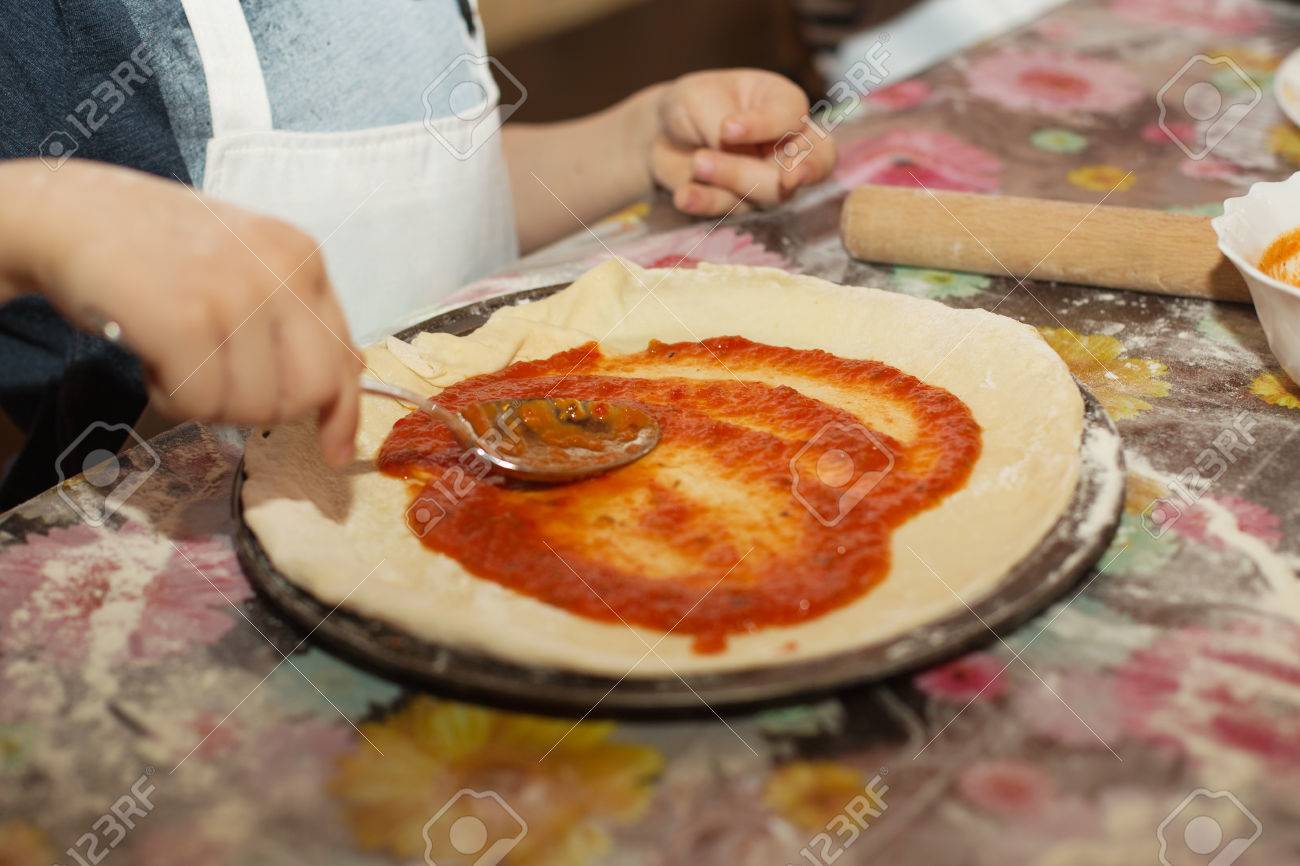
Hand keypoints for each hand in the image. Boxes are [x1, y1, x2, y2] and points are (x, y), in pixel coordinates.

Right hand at [0, 159, 360, 465]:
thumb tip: (348, 381)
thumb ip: (296, 318)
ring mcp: (236, 294)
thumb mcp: (246, 266)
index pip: (344, 357)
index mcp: (302, 257)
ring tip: (174, 351)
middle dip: (264, 408)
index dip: (343, 414)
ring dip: (206, 400)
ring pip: (253, 408)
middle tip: (218, 381)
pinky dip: (168, 397)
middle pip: (309, 393)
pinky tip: (150, 355)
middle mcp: (281, 271)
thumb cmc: (159, 251)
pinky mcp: (186, 321)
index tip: (336, 453)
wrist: (70, 214)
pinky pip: (200, 405)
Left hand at [651, 69, 836, 216]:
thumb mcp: (701, 99)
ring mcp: (768, 178)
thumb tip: (734, 149)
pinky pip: (731, 209)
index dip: (767, 126)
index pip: (794, 117)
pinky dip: (707, 203)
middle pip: (807, 165)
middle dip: (784, 172)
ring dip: (732, 180)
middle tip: (776, 178)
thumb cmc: (693, 104)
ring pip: (771, 193)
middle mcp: (786, 144)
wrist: (661, 135)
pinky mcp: (741, 203)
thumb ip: (721, 122)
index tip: (727, 128)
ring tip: (697, 164)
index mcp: (784, 104)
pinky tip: (684, 196)